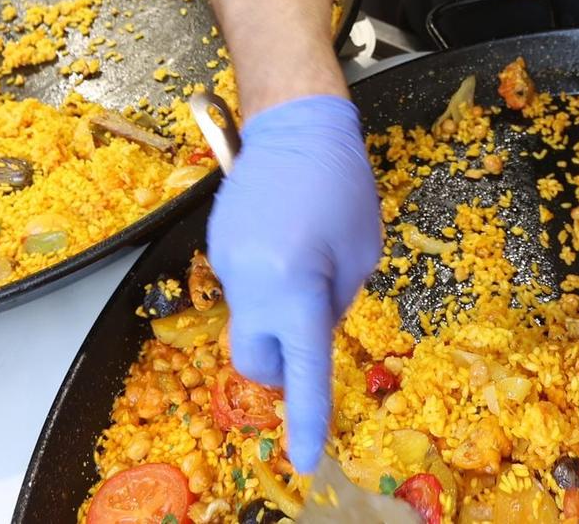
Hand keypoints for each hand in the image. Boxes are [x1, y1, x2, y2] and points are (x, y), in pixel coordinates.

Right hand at [207, 95, 379, 473]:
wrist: (293, 122)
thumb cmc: (340, 182)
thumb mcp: (360, 252)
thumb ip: (336, 301)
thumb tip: (315, 326)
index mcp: (295, 286)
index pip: (302, 369)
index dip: (306, 416)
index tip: (306, 456)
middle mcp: (251, 281)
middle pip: (256, 359)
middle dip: (282, 362)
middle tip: (310, 329)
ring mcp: (227, 263)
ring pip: (253, 315)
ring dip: (279, 305)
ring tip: (305, 250)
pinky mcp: (217, 244)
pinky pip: (245, 281)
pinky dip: (267, 276)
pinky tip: (285, 234)